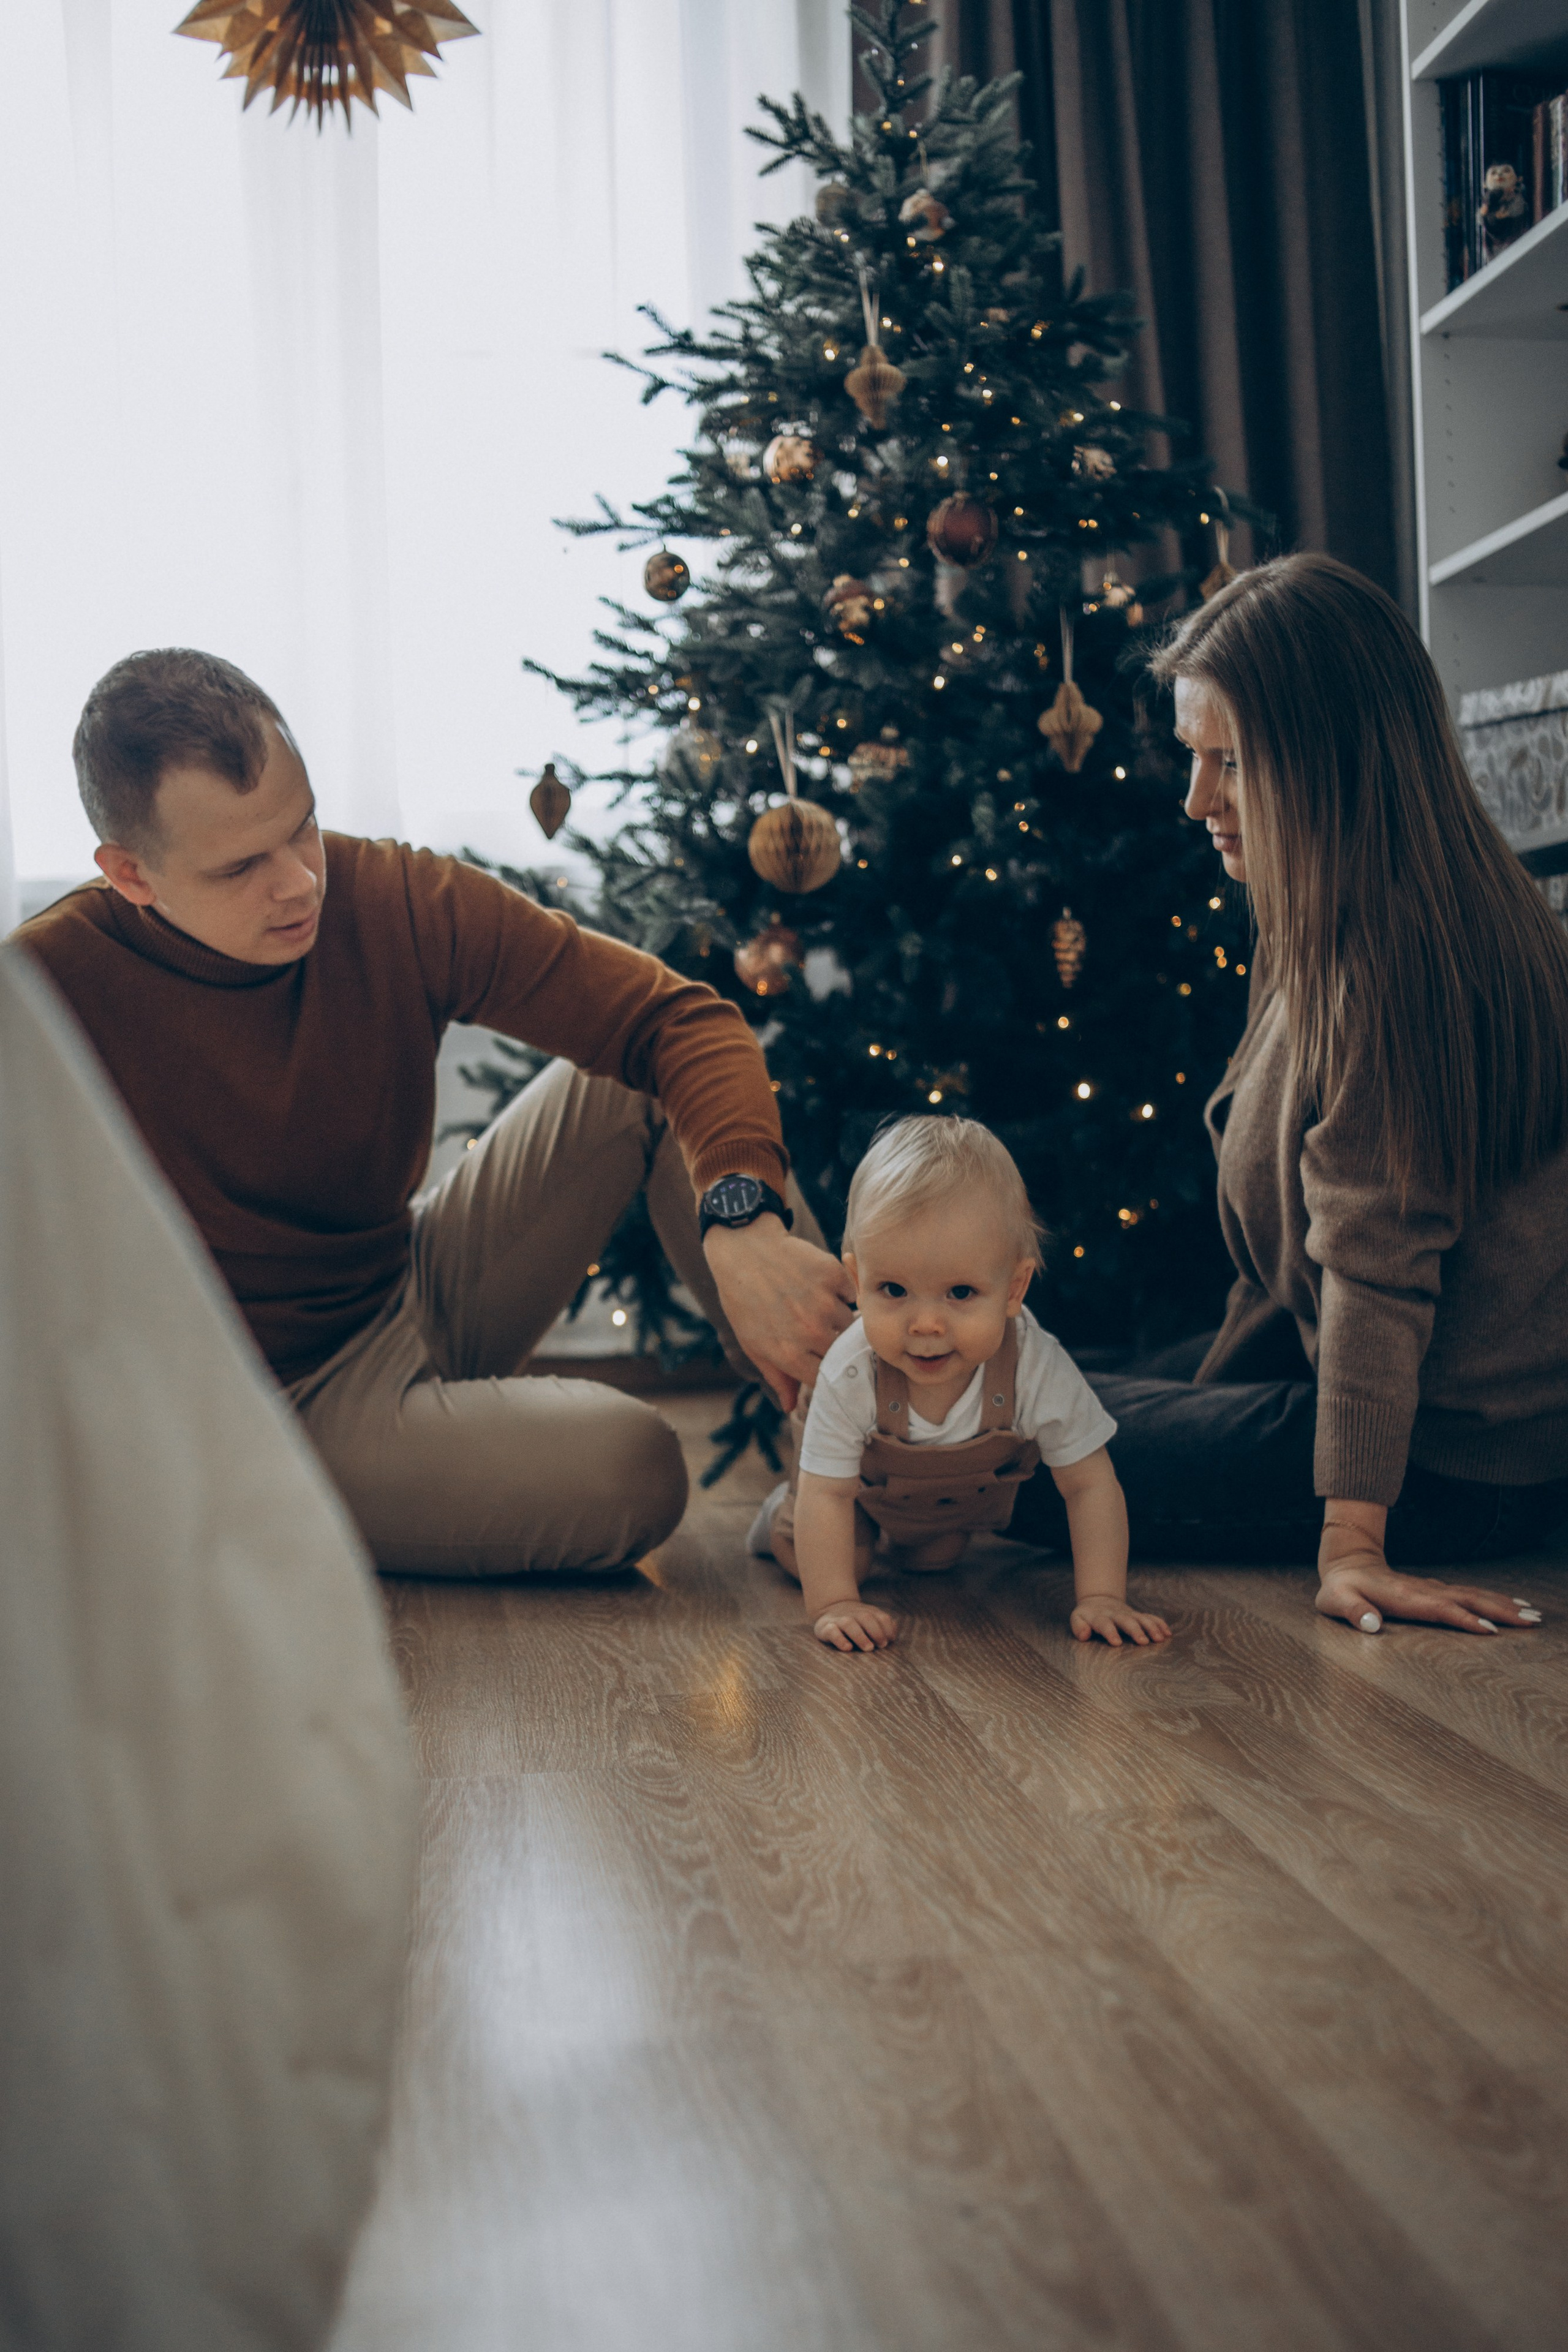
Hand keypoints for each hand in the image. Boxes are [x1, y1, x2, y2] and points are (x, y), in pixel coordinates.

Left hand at [703, 1216, 855, 1408]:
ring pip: (849, 1323)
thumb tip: (791, 1407)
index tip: (821, 1364)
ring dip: (836, 1318)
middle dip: (832, 1345)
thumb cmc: (744, 1301)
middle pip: (842, 1352)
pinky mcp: (833, 1276)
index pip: (824, 1378)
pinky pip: (850, 1293)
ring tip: (813, 1304)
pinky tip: (817, 1284)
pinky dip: (840, 1291)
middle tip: (817, 1331)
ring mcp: (824, 1303)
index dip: (824, 1372)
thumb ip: (777, 1377)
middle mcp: (811, 1331)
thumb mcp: (753, 1344)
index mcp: (790, 1354)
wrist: (745, 1250)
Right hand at [813, 1600, 898, 1652]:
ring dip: (860, 1636)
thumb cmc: (857, 1622)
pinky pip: (831, 1631)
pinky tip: (848, 1648)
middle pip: (866, 1618)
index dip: (888, 1628)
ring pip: (849, 1623)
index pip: (882, 1617)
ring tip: (869, 1648)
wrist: (830, 1608)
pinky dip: (840, 1639)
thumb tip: (893, 1634)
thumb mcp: (871, 1620)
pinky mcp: (825, 1628)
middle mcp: (854, 1614)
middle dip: (876, 1631)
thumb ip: (883, 1626)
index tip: (890, 1641)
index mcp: (868, 1612)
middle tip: (881, 1645)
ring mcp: (839, 1620)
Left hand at [1070, 1593, 1171, 1646]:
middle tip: (1143, 1642)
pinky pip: (1150, 1618)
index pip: (1104, 1623)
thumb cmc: (1087, 1616)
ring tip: (1160, 1639)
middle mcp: (1116, 1614)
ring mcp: (1128, 1614)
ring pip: (1141, 1619)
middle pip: (1126, 1620)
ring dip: (1151, 1627)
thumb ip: (1078, 1627)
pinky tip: (1167, 1633)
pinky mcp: (1137, 1615)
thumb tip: (1084, 1635)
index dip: (1110, 1632)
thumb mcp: (1077, 1618)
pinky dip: (1159, 1624)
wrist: (1098, 1600)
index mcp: (1099, 1616)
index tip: (1116, 1642)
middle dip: (1135, 1630)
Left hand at [1316, 1557, 1543, 1635]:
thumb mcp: (1336, 1600)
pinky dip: (1493, 1600)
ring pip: (1473, 1595)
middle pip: (1468, 1599)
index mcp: (1404, 1597)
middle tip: (1531, 1621)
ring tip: (1532, 1615)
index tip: (1491, 1631)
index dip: (1464, 1619)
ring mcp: (1431, 1589)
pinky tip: (1510, 1606)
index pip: (1440, 1608)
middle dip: (1500, 1610)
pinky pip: (1469, 1595)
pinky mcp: (1435, 1590)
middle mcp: (1424, 1591)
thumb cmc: (1340, 1588)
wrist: (1346, 1562)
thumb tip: (1371, 1625)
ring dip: (1503, 1604)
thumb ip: (1353, 1612)